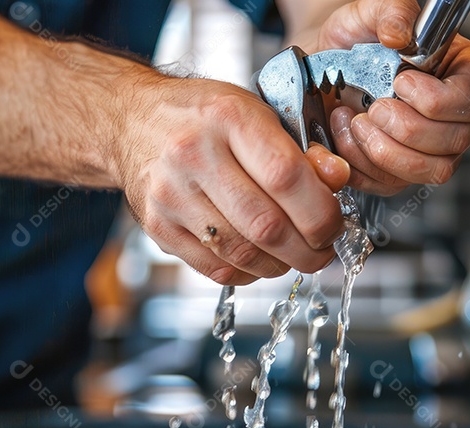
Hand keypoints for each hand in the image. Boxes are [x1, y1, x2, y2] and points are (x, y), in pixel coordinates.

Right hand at [114, 74, 349, 285]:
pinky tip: (260, 261)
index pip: (287, 177)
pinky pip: (215, 269)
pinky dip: (248, 273)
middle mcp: (194, 154)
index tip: (334, 224)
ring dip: (280, 266)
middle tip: (322, 251)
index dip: (320, 213)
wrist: (131, 121)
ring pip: (242, 254)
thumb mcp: (256, 112)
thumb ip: (301, 149)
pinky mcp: (158, 227)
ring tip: (293, 256)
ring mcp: (171, 195)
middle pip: (266, 225)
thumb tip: (338, 180)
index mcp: (228, 117)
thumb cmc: (204, 117)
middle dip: (307, 250)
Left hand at [311, 0, 469, 194]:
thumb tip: (399, 33)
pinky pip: (390, 184)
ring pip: (428, 171)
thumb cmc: (358, 38)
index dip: (436, 99)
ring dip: (385, 150)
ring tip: (357, 120)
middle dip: (405, 128)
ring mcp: (430, 150)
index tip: (401, 82)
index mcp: (465, 73)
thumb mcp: (371, 12)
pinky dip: (361, 164)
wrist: (324, 65)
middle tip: (374, 106)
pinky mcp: (399, 173)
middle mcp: (455, 117)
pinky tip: (346, 134)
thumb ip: (391, 12)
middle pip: (455, 142)